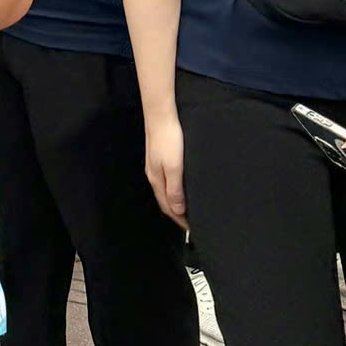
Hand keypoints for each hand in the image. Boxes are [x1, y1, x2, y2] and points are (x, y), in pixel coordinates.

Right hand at [144, 110, 186, 225]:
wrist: (160, 116)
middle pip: (165, 201)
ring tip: (188, 208)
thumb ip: (175, 190)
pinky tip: (181, 187)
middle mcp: (154, 175)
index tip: (191, 229)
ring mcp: (155, 166)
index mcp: (157, 180)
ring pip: (165, 191)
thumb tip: (177, 210)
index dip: (179, 219)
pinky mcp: (159, 158)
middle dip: (177, 213)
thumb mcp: (174, 167)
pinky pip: (166, 181)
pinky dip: (173, 190)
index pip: (168, 207)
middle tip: (191, 222)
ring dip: (175, 202)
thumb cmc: (168, 139)